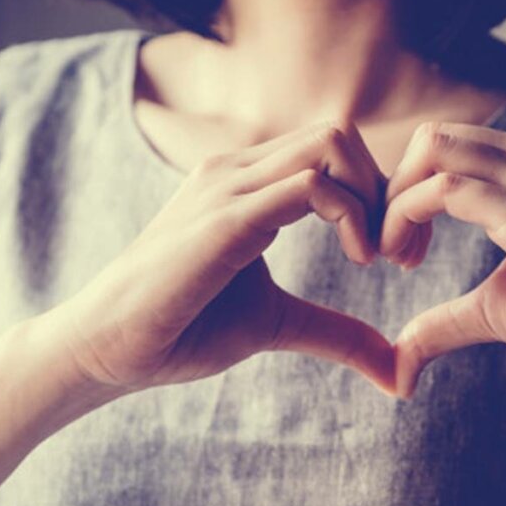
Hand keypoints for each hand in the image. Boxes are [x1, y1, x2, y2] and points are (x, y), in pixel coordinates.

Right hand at [47, 120, 396, 399]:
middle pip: (340, 135)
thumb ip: (336, 332)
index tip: (397, 253)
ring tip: (377, 256)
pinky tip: (357, 259)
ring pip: (330, 145)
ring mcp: (227, 187)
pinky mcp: (224, 219)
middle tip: (398, 253)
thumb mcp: (277, 324)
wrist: (107, 348)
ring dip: (374, 197)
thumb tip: (395, 369)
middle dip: (386, 189)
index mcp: (247, 184)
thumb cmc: (182, 329)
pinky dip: (351, 215)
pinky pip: (308, 186)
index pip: (333, 151)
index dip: (379, 194)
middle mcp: (237, 171)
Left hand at [381, 122, 505, 397]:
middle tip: (388, 251)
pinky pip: (451, 190)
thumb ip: (447, 320)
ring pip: (437, 152)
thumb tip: (399, 361)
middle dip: (394, 189)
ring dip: (397, 205)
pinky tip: (407, 261)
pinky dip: (409, 216)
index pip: (450, 147)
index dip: (408, 192)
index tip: (399, 250)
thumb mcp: (500, 310)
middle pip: (436, 138)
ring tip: (397, 259)